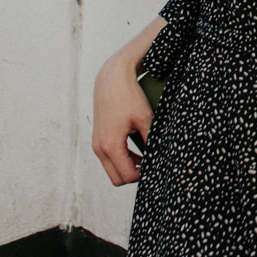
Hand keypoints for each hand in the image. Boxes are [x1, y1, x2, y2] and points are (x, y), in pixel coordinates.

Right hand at [91, 55, 151, 186]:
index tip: (156, 166)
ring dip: (128, 168)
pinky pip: (109, 158)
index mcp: (110, 145)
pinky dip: (122, 159)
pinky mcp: (97, 138)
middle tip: (151, 164)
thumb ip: (151, 141)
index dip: (143, 175)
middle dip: (134, 176)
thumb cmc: (129, 96)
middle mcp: (99, 148)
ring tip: (146, 157)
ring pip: (112, 170)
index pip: (127, 176)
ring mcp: (96, 144)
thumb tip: (160, 158)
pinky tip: (137, 149)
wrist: (111, 78)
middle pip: (116, 179)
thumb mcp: (145, 119)